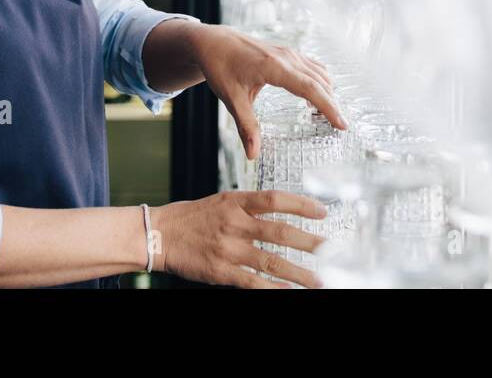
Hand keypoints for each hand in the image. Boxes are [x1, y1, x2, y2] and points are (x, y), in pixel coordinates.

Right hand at [150, 191, 329, 287]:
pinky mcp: (221, 271)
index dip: (301, 204)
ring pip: (271, 261)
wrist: (160, 234)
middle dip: (309, 243)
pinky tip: (287, 291)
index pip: (275, 199)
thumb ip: (250, 206)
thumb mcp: (222, 200)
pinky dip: (272, 288)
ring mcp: (229, 248)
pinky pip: (251, 281)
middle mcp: (235, 223)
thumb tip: (281, 211)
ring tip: (318, 280)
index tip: (322, 211)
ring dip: (298, 273)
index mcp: (236, 202)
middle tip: (331, 250)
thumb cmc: (193, 217)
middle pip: (280, 232)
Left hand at [189, 24, 347, 158]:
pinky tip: (313, 99)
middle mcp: (287, 57)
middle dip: (333, 105)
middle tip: (341, 128)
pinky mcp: (288, 53)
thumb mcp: (231, 98)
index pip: (310, 89)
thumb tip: (253, 154)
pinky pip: (312, 67)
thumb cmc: (221, 67)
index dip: (328, 107)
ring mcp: (289, 53)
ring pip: (320, 73)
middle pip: (320, 82)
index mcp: (274, 67)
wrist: (215, 42)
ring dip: (327, 93)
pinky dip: (320, 83)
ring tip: (326, 117)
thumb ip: (246, 126)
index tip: (342, 125)